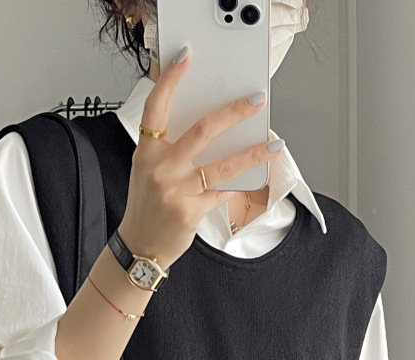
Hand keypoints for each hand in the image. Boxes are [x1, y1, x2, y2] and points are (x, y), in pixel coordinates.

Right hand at [118, 46, 283, 268]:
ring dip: (252, 153)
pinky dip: (237, 187)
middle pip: (202, 130)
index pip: (156, 107)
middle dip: (233, 112)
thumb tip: (207, 124)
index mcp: (147, 152)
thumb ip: (169, 147)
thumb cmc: (147, 206)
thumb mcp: (147, 170)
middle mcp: (161, 168)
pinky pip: (222, 193)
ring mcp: (176, 190)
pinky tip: (250, 179)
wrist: (140, 246)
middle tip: (255, 100)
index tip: (186, 57)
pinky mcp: (191, 211)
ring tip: (274, 144)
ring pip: (222, 165)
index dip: (170, 80)